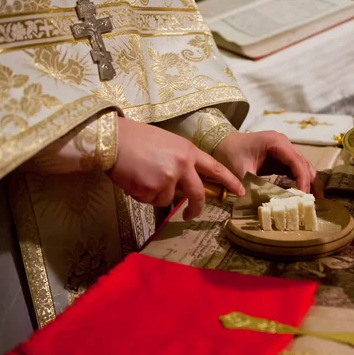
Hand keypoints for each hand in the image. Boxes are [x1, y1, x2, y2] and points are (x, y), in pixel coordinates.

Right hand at [108, 118, 244, 219]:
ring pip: (168, 199)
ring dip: (155, 194)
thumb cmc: (138, 139)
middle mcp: (182, 165)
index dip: (230, 181)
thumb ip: (183, 161)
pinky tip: (133, 178)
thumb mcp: (169, 143)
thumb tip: (188, 184)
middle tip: (190, 215)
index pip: (216, 169)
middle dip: (196, 209)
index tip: (240, 192)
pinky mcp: (151, 189)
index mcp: (189, 151)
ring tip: (142, 175)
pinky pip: (150, 200)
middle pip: (198, 195)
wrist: (113, 139)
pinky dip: (142, 194)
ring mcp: (167, 178)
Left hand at [213, 131, 323, 197]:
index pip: (296, 162)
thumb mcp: (241, 171)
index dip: (303, 179)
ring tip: (313, 201)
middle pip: (304, 164)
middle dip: (310, 182)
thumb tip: (269, 204)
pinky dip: (300, 182)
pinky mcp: (281, 158)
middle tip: (315, 202)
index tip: (304, 196)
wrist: (222, 144)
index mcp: (276, 142)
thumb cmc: (230, 154)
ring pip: (303, 167)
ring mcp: (284, 150)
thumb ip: (256, 186)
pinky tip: (303, 195)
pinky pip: (295, 170)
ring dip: (308, 182)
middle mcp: (284, 144)